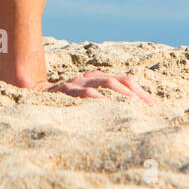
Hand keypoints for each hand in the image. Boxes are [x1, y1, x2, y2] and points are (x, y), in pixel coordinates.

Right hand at [36, 70, 155, 103]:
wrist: (35, 93)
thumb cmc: (66, 100)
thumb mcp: (86, 97)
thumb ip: (103, 99)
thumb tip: (129, 112)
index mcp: (98, 77)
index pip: (125, 80)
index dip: (140, 91)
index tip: (153, 106)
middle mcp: (90, 76)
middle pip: (119, 80)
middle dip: (136, 93)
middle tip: (148, 108)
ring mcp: (79, 82)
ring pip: (106, 83)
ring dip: (123, 94)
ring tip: (134, 105)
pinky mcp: (67, 90)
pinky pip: (85, 93)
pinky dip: (98, 99)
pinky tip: (107, 106)